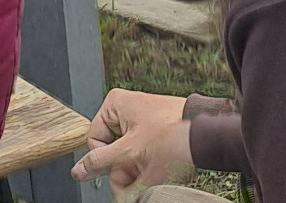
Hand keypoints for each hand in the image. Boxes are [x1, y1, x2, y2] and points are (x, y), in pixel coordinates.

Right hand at [74, 89, 192, 193]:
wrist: (207, 137)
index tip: (118, 167)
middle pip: (112, 149)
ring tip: (149, 178)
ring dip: (135, 172)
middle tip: (132, 182)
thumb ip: (100, 162)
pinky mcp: (158, 134)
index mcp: (116, 104)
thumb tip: (79, 170)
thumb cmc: (173, 133)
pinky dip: (147, 168)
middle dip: (122, 169)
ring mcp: (144, 122)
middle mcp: (128, 110)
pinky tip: (157, 174)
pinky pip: (143, 154)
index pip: (94, 139)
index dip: (105, 158)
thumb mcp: (129, 152)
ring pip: (128, 155)